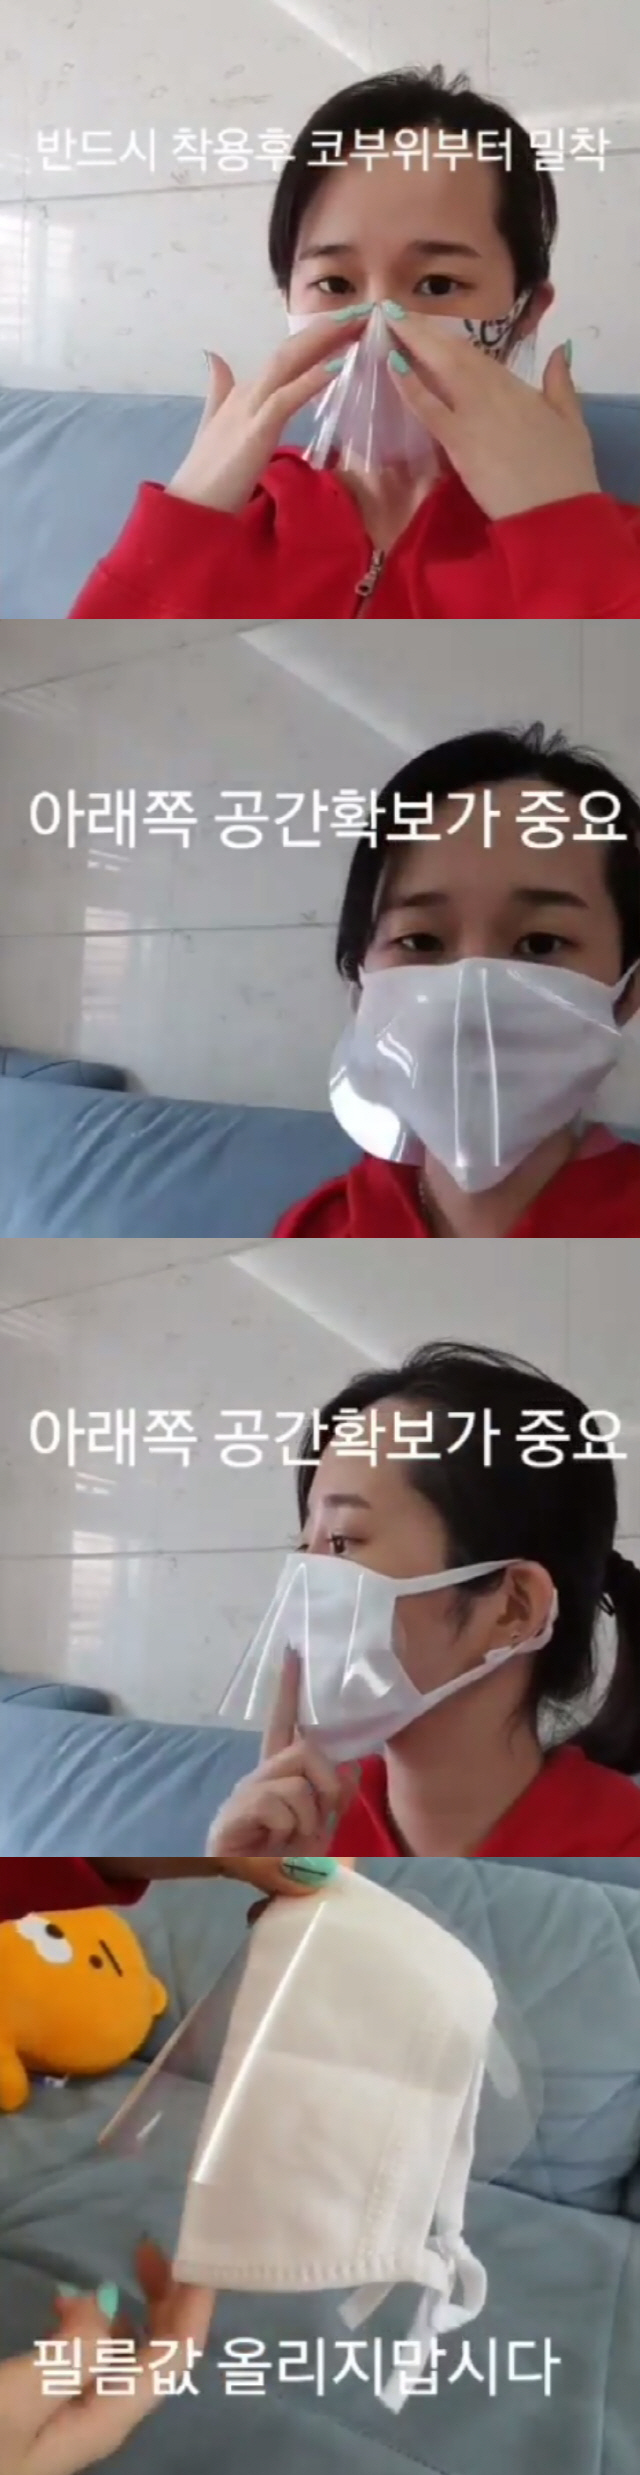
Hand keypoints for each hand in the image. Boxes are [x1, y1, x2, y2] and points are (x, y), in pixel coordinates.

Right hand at [2, 2242, 213, 2474]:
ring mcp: (81, 2418)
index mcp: (110, 2417)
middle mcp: (106, 2419)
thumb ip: (71, 2352)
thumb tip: (107, 2301)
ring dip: (142, 2308)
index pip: (175, 2360)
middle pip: (161, 2357)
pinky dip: (100, 2325)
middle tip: (153, 2247)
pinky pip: (97, 2364)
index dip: (194, 2307)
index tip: (197, 2254)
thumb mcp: (18, 2397)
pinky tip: (70, 2308)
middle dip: (171, 2300)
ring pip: (130, 2357)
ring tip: (127, 2263)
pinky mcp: (56, 2412)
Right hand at [168, 315, 365, 513]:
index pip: (284, 357)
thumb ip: (219, 391)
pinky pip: (288, 397)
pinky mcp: (256, 429)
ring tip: (357, 322)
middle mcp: (247, 391)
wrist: (191, 509)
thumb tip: (213, 357)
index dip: (314, 338)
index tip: (347, 324)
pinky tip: (339, 364)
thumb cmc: (207, 478)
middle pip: (291, 350)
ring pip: (290, 362)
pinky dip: (313, 378)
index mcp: (243, 392)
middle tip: (363, 310)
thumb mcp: (215, 427)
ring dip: (324, 340)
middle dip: (327, 328)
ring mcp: (250, 408)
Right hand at [207, 1651, 359, 1858]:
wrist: (255, 1890)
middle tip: (322, 1821)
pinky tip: (275, 1845)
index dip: (289, 1688)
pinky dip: (290, 1830)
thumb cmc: (285, 1859)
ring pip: (299, 1782)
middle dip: (328, 1787)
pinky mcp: (238, 1809)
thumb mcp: (321, 1826)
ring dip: (308, 1819)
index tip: (293, 1651)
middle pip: (307, 1750)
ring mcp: (248, 1790)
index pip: (285, 1723)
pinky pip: (282, 1803)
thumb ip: (336, 1796)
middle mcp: (261, 1773)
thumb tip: (353, 1766)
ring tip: (293, 1841)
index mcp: (279, 1773)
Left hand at [386, 319, 600, 519]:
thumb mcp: (571, 419)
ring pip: (438, 371)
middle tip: (392, 310)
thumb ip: (561, 381)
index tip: (422, 318)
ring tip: (387, 326)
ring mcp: (471, 415)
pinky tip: (392, 367)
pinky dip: (409, 387)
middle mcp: (490, 392)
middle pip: (451, 354)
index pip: (473, 353)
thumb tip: (561, 350)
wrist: (553, 509)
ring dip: (411, 346)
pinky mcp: (457, 443)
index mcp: (514, 386)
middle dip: (420, 329)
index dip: (445, 335)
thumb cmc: (566, 468)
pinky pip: (428, 408)